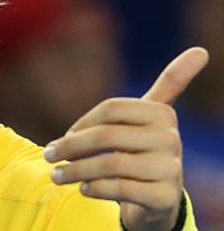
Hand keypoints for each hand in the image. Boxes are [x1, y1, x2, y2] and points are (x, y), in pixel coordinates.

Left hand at [44, 47, 208, 230]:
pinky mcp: (164, 197)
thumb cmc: (141, 149)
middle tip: (48, 156)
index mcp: (162, 113)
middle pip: (106, 136)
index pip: (111, 108)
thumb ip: (169, 84)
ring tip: (56, 176)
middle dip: (70, 146)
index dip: (82, 122)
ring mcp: (170, 169)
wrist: (156, 199)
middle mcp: (171, 139)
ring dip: (75, 170)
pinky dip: (94, 188)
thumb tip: (201, 50)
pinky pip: (119, 189)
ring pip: (110, 164)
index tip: (65, 134)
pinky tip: (83, 189)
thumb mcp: (147, 118)